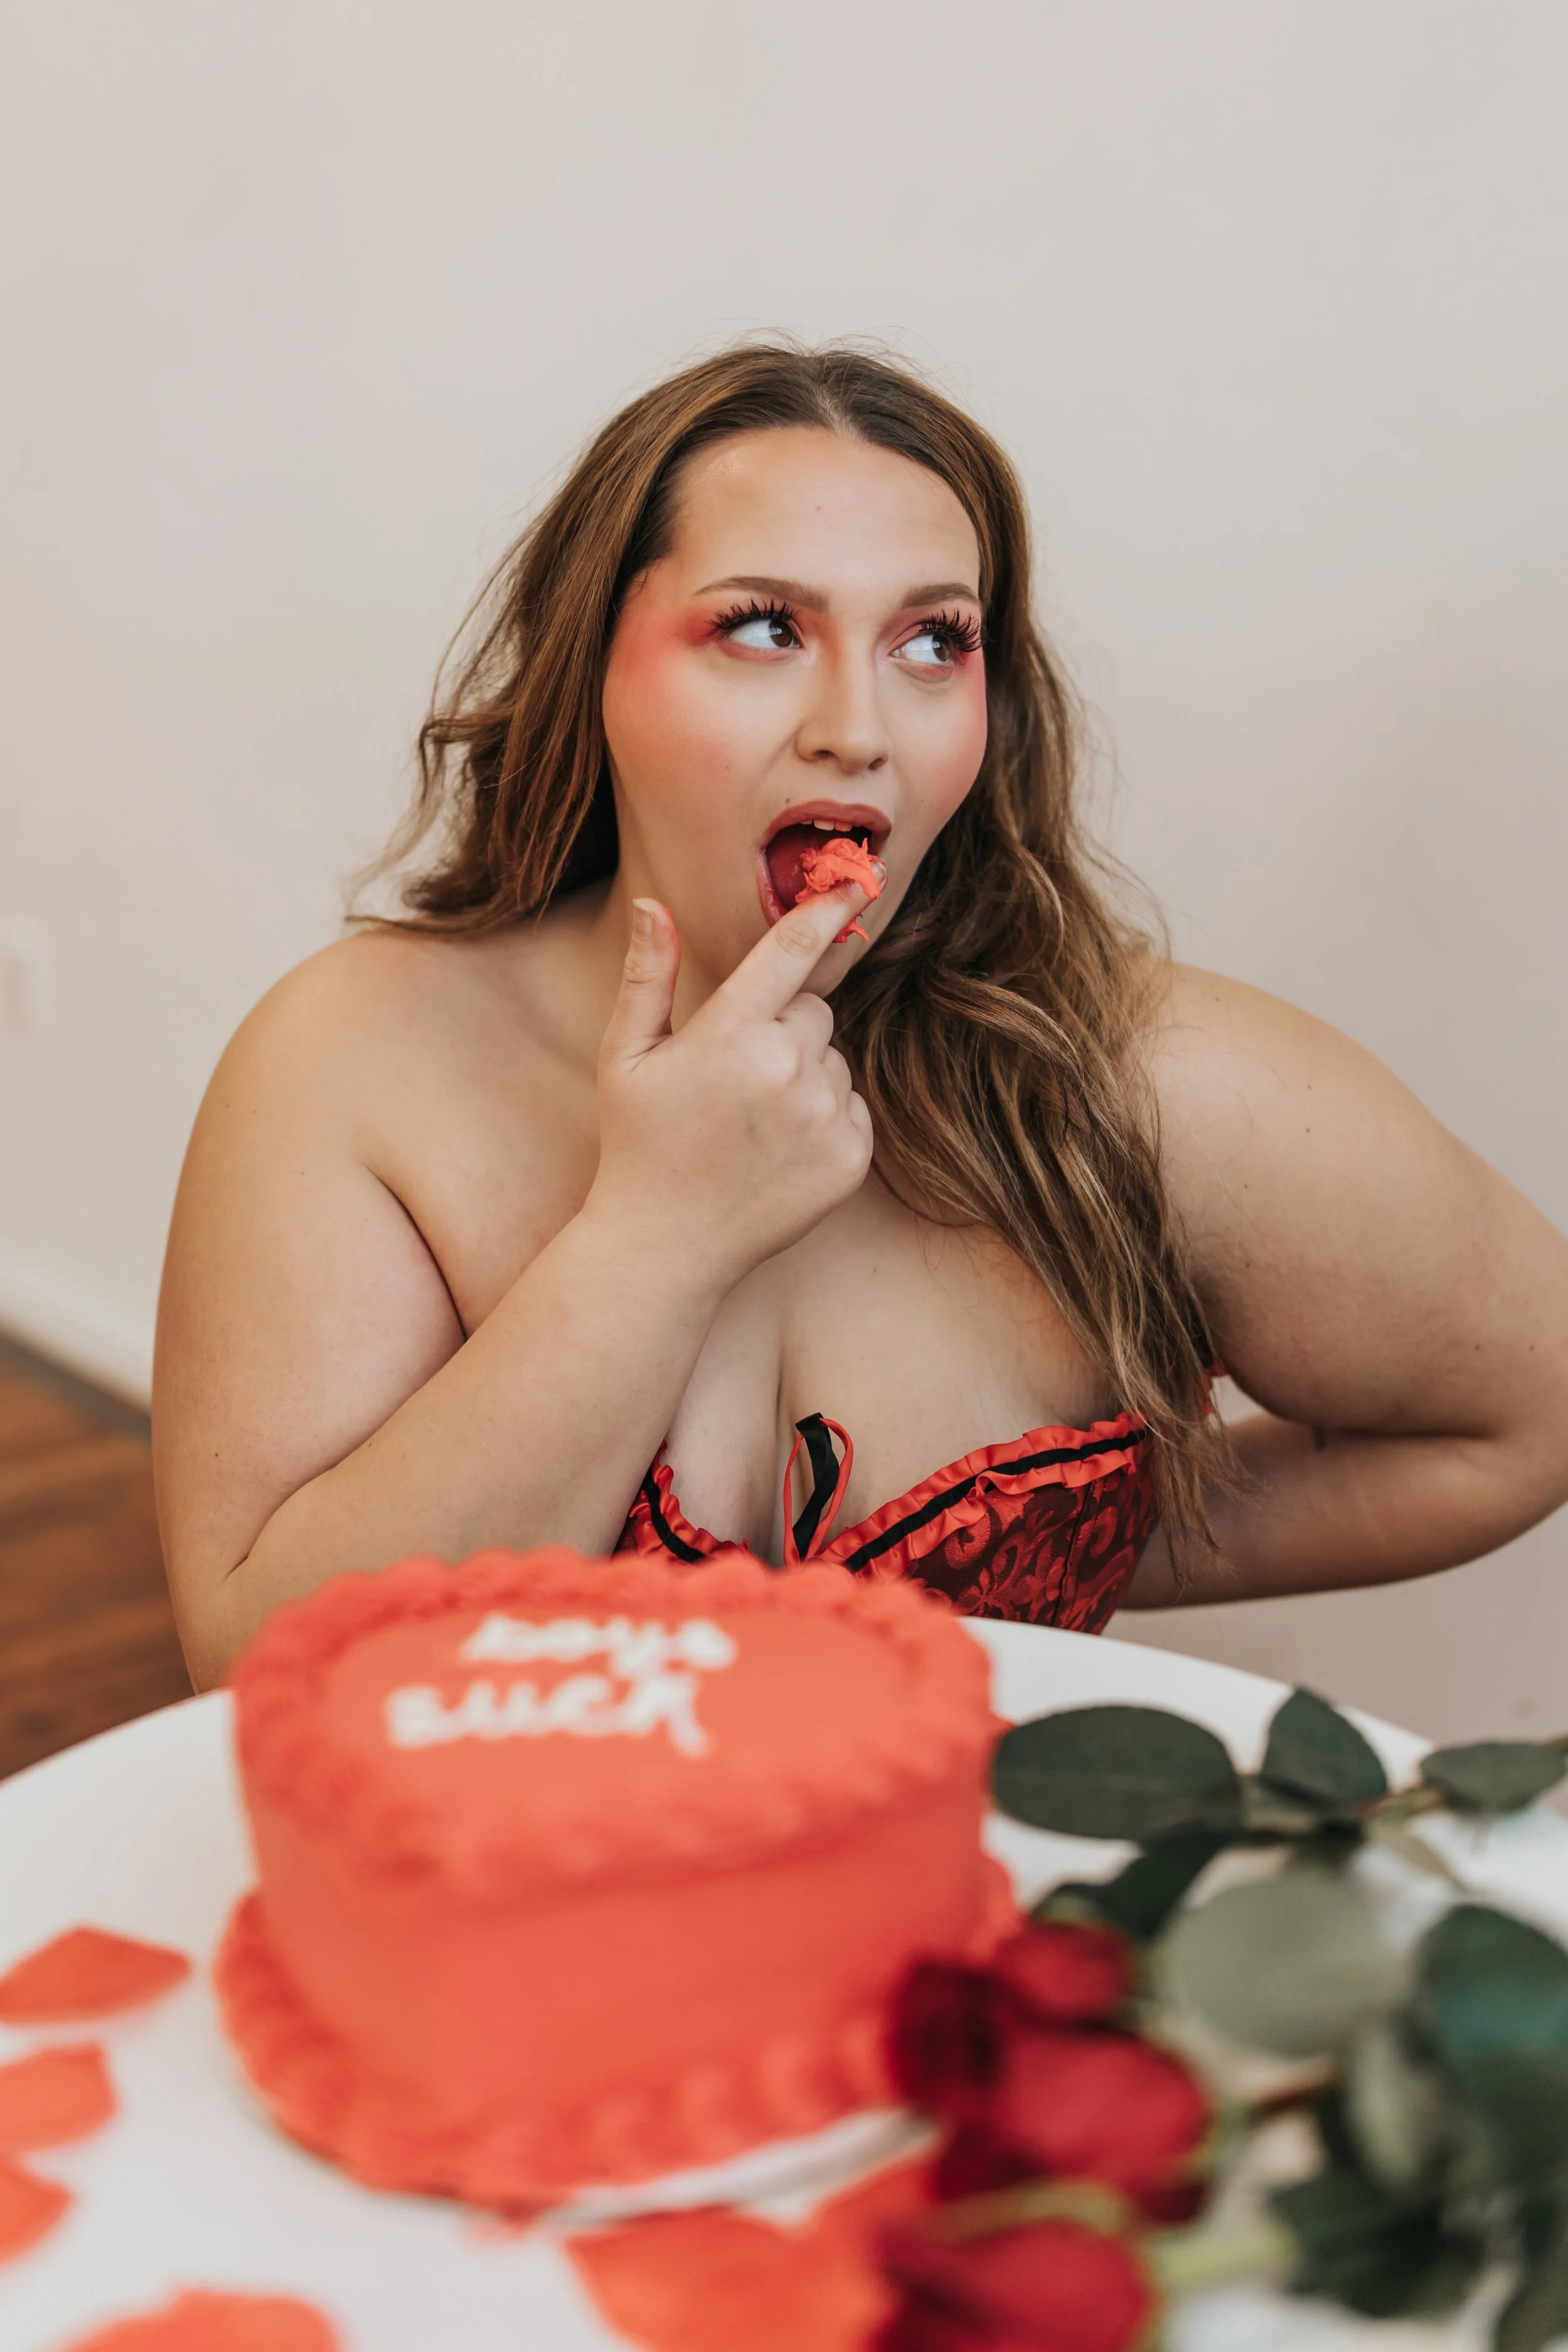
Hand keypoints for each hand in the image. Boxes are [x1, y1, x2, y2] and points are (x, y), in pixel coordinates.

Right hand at [591, 886, 875, 1294]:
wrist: (666, 1247)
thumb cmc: (638, 1145)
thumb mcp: (624, 1057)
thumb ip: (647, 976)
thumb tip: (653, 903)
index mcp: (729, 1036)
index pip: (791, 953)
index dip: (825, 912)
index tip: (857, 880)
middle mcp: (785, 1071)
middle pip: (814, 1010)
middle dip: (782, 1028)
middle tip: (733, 1077)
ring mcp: (823, 1118)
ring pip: (834, 1060)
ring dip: (804, 1076)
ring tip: (751, 1122)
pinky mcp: (850, 1159)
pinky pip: (853, 1107)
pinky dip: (826, 1120)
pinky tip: (778, 1150)